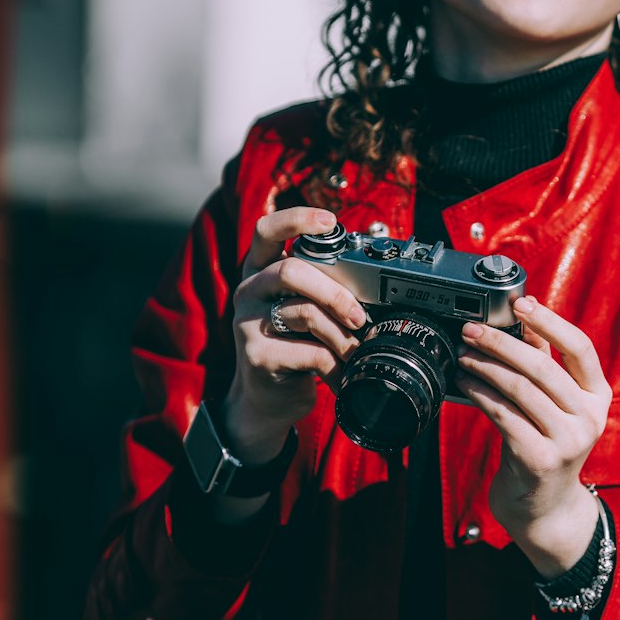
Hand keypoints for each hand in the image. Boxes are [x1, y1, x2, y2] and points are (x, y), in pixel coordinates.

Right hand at [222, 206, 366, 464]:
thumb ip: (320, 289)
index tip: (330, 220)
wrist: (266, 400)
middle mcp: (248, 291)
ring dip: (340, 335)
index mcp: (260, 271)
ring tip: (353, 352)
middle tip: (358, 317)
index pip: (267, 231)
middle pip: (290, 271)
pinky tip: (339, 376)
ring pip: (304, 313)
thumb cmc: (292, 347)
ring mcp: (247, 324)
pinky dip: (335, 365)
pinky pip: (309, 352)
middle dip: (335, 292)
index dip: (297, 219)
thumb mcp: (301, 311)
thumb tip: (372, 285)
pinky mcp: (257, 356)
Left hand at [454, 295, 611, 577]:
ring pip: (519, 389)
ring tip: (463, 356)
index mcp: (598, 397)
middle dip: (501, 342)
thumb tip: (528, 320)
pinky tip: (465, 385)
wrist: (544, 508)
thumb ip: (546, 364)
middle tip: (471, 330)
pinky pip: (503, 415)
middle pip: (542, 366)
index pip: (580, 348)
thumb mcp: (555, 406)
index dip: (549, 322)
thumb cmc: (546, 447)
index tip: (520, 303)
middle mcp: (589, 418)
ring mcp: (567, 441)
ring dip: (484, 367)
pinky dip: (480, 394)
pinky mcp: (539, 459)